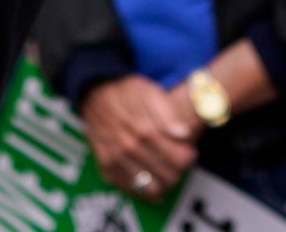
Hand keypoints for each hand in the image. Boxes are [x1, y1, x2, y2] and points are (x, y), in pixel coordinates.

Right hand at [78, 75, 197, 202]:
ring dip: (164, 184)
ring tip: (167, 173)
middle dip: (179, 172)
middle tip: (180, 163)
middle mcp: (130, 148)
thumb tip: (185, 134)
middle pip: (167, 175)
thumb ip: (168, 114)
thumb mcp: (150, 92)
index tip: (190, 152)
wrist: (94, 93)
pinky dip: (143, 193)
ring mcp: (117, 159)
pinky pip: (129, 189)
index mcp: (146, 130)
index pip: (178, 159)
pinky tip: (153, 188)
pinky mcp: (106, 166)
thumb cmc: (126, 91)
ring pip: (150, 187)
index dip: (189, 158)